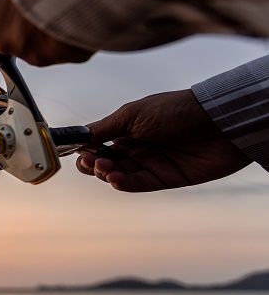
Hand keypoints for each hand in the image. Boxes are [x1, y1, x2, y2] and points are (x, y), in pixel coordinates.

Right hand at [76, 89, 251, 191]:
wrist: (217, 122)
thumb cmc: (176, 110)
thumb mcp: (132, 115)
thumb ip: (104, 128)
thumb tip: (77, 137)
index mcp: (126, 129)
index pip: (97, 144)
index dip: (86, 149)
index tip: (79, 150)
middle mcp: (136, 147)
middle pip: (104, 162)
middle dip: (92, 164)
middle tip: (92, 161)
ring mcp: (150, 163)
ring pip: (117, 175)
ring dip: (106, 173)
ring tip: (106, 168)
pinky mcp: (165, 178)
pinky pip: (137, 184)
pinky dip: (123, 184)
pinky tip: (115, 179)